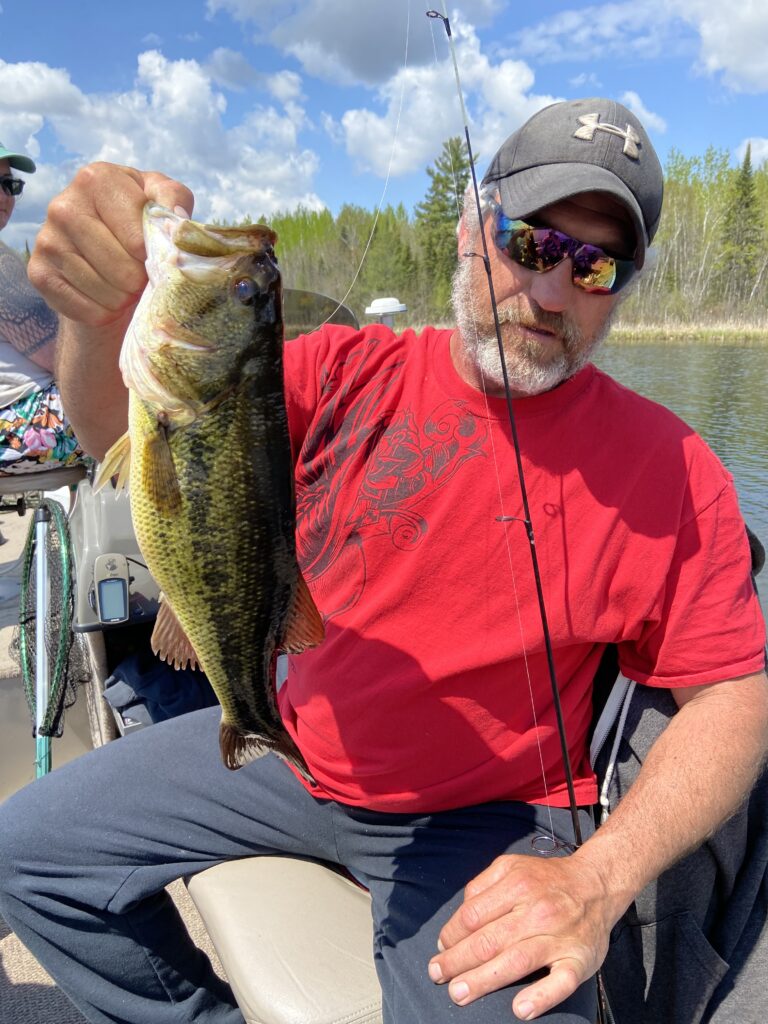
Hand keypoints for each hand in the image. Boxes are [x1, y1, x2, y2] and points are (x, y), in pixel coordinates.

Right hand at [28, 163, 193, 326]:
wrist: (106, 262)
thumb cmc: (138, 227)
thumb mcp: (162, 203)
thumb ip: (174, 199)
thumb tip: (177, 216)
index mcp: (96, 179)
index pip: (137, 237)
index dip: (152, 255)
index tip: (151, 253)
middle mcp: (63, 205)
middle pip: (123, 268)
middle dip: (140, 279)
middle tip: (139, 274)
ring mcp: (47, 240)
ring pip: (106, 291)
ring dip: (124, 298)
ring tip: (124, 285)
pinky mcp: (39, 273)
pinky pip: (87, 309)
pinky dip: (105, 312)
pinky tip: (106, 297)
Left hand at [428, 852, 614, 1019]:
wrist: (596, 884)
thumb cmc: (546, 879)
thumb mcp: (511, 866)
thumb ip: (482, 886)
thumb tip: (458, 919)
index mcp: (517, 885)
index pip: (473, 915)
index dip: (451, 935)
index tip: (441, 948)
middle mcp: (537, 911)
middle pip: (488, 940)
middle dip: (457, 961)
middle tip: (438, 976)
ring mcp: (559, 937)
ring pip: (516, 961)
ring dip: (484, 980)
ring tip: (460, 993)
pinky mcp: (580, 960)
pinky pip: (561, 982)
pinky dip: (542, 996)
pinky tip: (521, 1009)